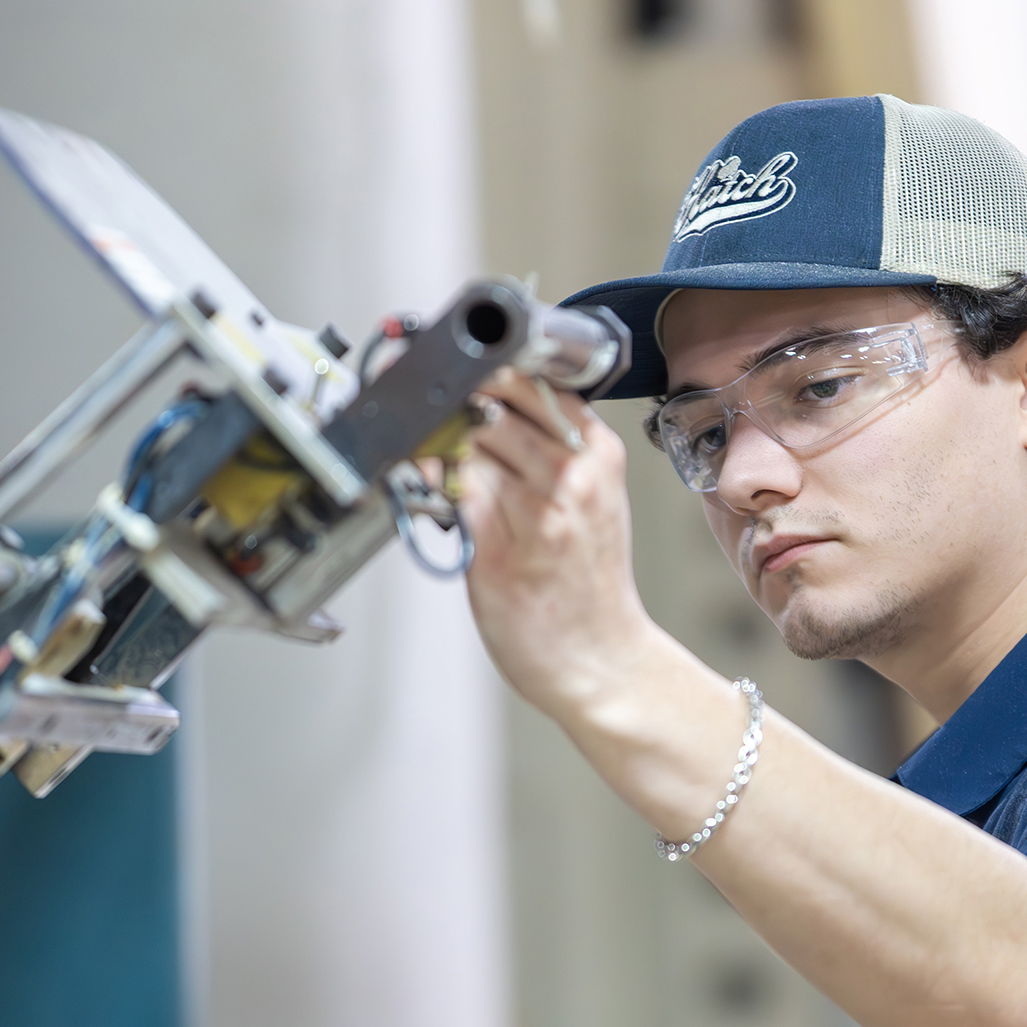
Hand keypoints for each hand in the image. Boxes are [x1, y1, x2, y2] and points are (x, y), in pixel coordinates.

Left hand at [457, 368, 658, 722]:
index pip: (532, 378)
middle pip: (491, 403)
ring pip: (464, 444)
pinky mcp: (499, 551)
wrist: (602, 660)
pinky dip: (428, 484)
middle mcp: (572, 476)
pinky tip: (425, 491)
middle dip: (450, 405)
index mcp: (598, 452)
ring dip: (435, 444)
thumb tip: (481, 401)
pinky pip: (448, 493)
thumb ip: (551, 447)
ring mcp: (537, 513)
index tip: (454, 366)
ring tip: (427, 456)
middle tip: (423, 409)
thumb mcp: (594, 497)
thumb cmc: (590, 582)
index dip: (485, 366)